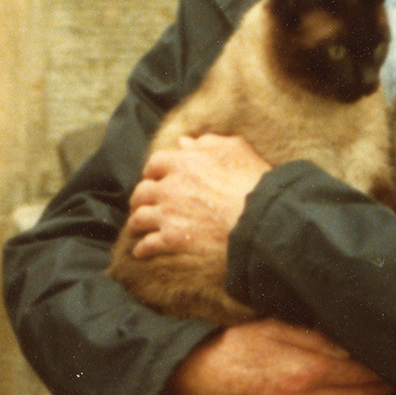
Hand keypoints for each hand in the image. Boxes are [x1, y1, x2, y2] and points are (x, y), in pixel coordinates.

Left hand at [124, 134, 268, 262]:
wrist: (260, 218)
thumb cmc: (252, 181)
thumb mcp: (235, 149)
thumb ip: (208, 143)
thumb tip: (185, 142)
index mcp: (182, 163)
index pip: (155, 163)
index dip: (152, 171)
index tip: (153, 178)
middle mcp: (169, 187)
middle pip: (142, 192)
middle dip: (139, 198)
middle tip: (142, 204)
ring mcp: (168, 214)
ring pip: (139, 218)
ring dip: (135, 223)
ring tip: (136, 229)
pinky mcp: (172, 239)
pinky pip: (148, 244)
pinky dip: (142, 248)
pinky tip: (141, 252)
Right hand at [165, 317, 392, 394]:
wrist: (194, 378)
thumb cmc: (231, 342)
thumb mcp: (271, 325)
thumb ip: (314, 332)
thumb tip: (350, 334)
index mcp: (304, 369)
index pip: (360, 366)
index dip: (382, 357)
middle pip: (364, 393)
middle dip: (387, 378)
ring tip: (388, 375)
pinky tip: (360, 390)